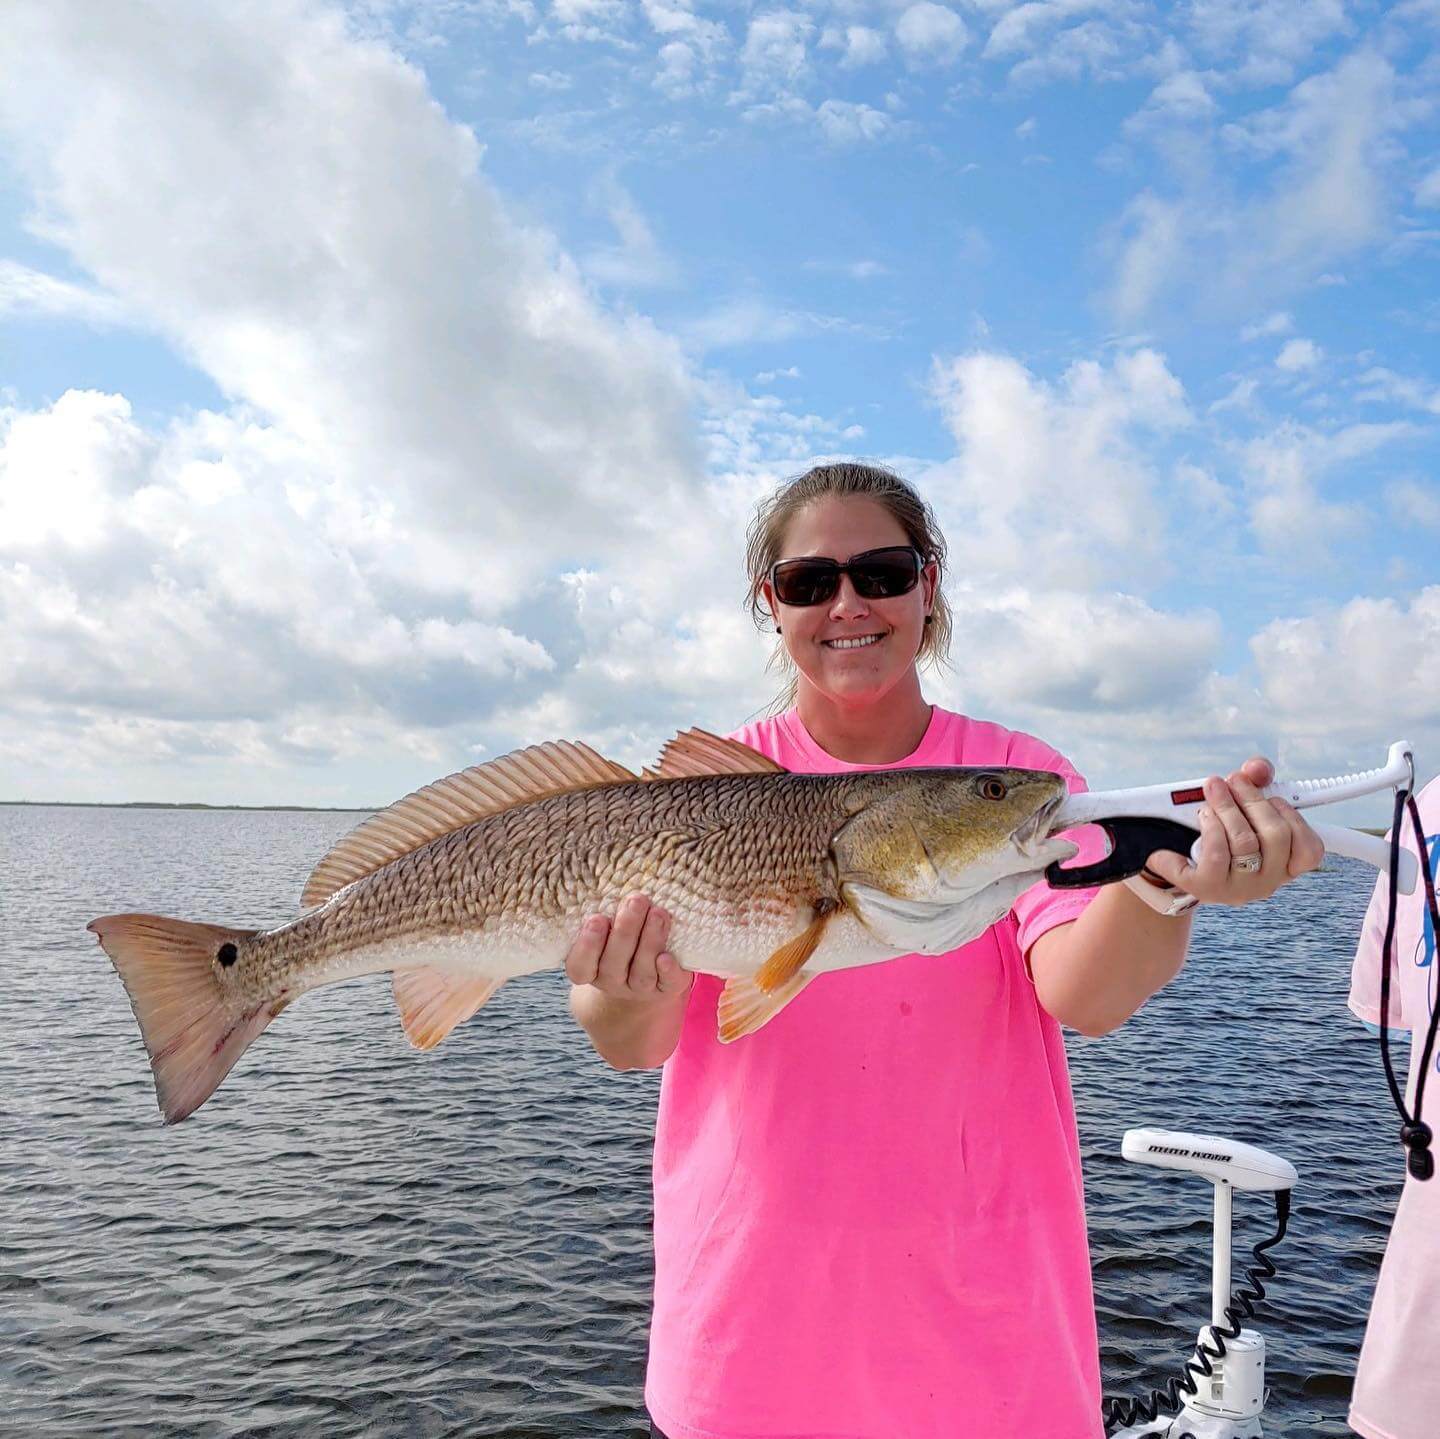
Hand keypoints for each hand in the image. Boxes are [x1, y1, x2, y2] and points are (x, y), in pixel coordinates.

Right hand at [563, 893, 692, 999]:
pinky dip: (667, 971)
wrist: (650, 972)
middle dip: (625, 930)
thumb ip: (606, 912)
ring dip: (649, 941)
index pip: (580, 965)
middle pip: (613, 963)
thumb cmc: (621, 938)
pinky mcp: (666, 989)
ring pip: (641, 972)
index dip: (587, 945)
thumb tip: (614, 876)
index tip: (597, 918)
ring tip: (658, 913)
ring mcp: (638, 988)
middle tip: (636, 900)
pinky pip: (666, 984)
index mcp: (590, 968)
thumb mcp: (608, 927)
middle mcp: (611, 981)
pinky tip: (667, 957)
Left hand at [1143, 756, 1325, 906]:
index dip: (1298, 820)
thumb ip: (1256, 782)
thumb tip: (1257, 768)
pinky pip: (1216, 854)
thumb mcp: (1240, 805)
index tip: (1278, 796)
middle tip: (1232, 780)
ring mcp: (1239, 888)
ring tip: (1213, 792)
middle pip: (1276, 835)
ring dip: (1227, 808)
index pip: (1310, 850)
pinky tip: (1202, 816)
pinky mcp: (1208, 888)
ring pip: (1245, 842)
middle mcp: (1267, 881)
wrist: (1176, 862)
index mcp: (1283, 864)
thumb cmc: (1217, 833)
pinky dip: (1210, 827)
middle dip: (1252, 800)